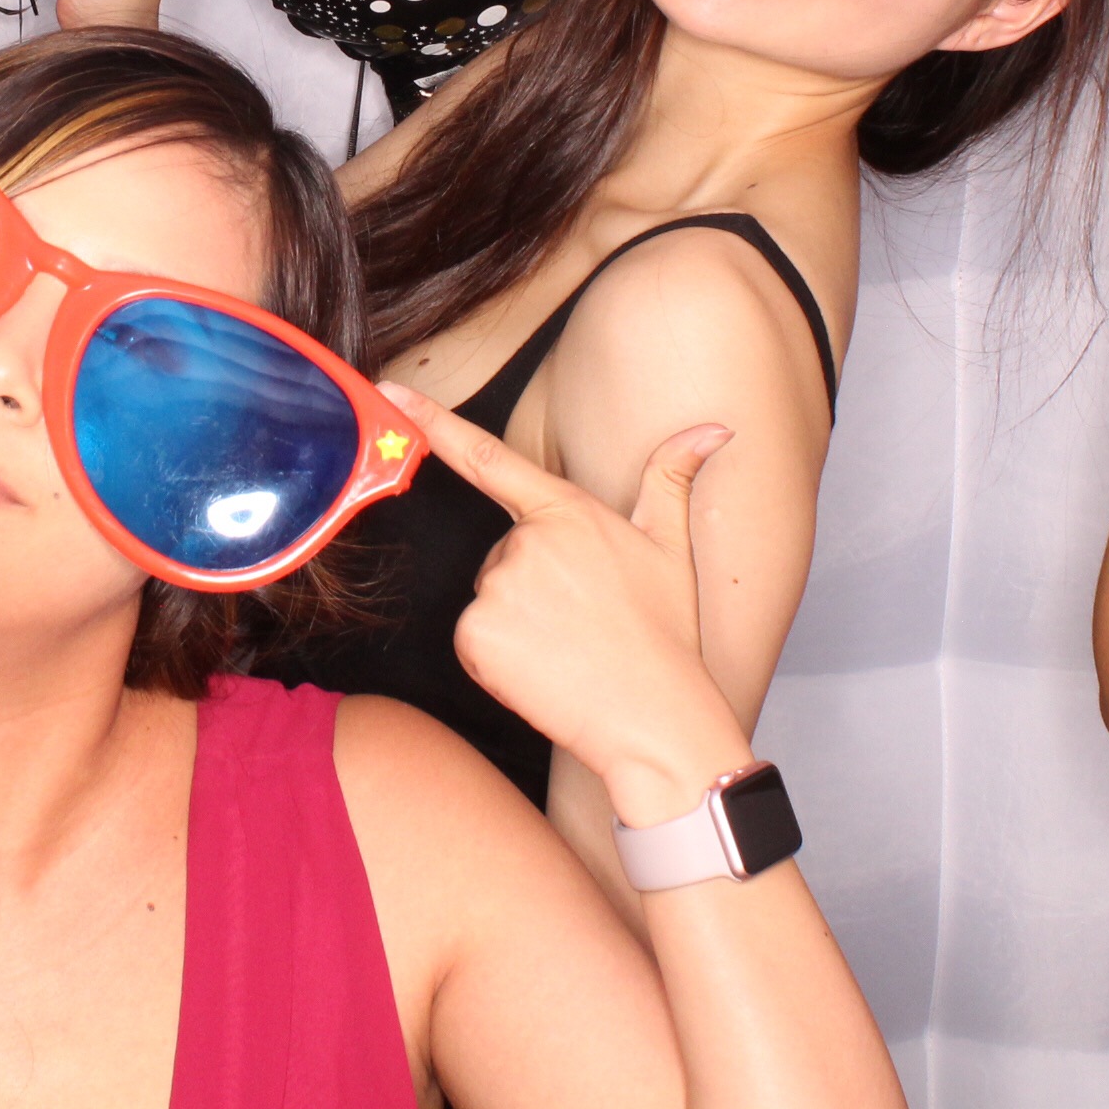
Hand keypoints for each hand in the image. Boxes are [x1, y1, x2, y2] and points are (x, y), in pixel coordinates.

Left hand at [387, 381, 755, 828]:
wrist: (654, 718)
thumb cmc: (665, 634)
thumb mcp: (672, 547)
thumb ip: (673, 477)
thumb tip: (716, 428)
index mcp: (566, 511)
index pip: (487, 456)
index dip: (434, 420)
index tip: (392, 390)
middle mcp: (524, 542)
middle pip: (503, 551)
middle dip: (533, 581)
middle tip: (581, 618)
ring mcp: (496, 589)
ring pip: (490, 596)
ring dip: (518, 620)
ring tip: (568, 646)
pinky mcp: (475, 635)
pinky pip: (475, 637)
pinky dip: (499, 656)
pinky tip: (542, 670)